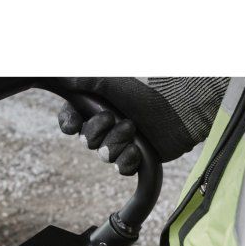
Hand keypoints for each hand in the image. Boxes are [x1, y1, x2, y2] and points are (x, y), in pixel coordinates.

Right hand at [48, 77, 229, 167]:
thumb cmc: (148, 94)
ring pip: (104, 155)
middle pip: (86, 141)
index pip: (70, 120)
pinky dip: (129, 160)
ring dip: (118, 144)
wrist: (179, 113)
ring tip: (133, 130)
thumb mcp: (115, 83)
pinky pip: (120, 168)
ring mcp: (120, 144)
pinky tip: (138, 151)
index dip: (70, 124)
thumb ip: (88, 80)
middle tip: (118, 119)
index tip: (75, 124)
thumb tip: (65, 77)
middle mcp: (106, 127)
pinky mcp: (134, 159)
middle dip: (101, 132)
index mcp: (97, 108)